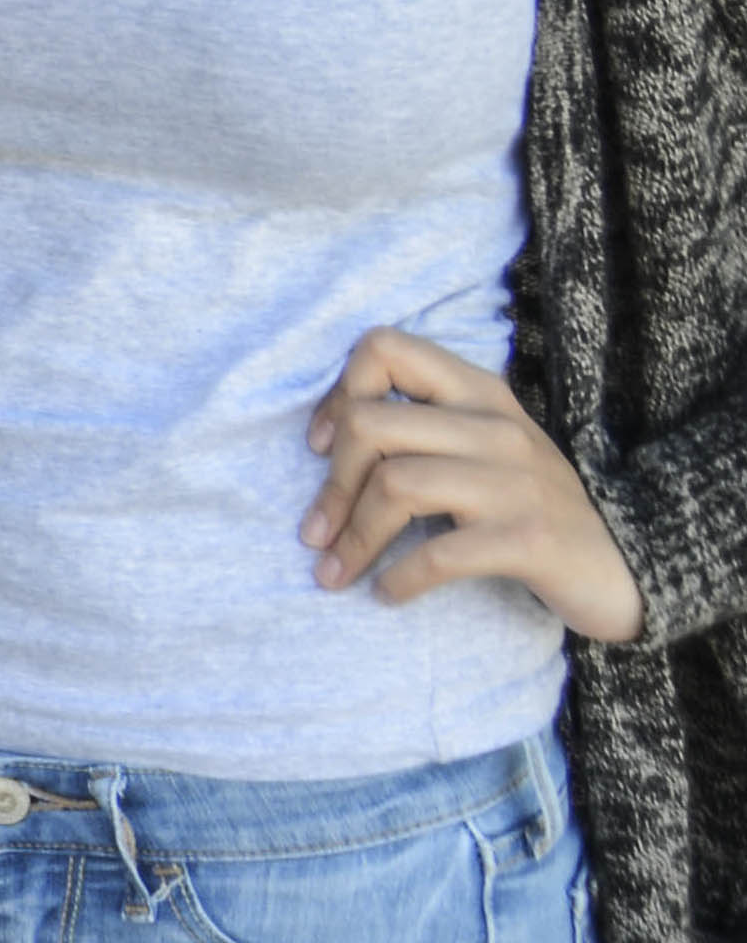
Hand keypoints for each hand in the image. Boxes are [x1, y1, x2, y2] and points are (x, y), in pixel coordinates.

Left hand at [310, 327, 643, 641]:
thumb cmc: (530, 505)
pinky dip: (399, 578)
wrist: (627, 564)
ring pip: (394, 486)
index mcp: (478, 393)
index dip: (337, 395)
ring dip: (353, 539)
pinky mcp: (529, 539)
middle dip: (329, 486)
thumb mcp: (482, 448)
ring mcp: (515, 482)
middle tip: (316, 533)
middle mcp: (496, 427)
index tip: (321, 446)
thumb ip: (421, 429)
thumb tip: (324, 437)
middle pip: (369, 426)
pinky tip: (387, 593)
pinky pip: (438, 554)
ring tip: (335, 572)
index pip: (384, 349)